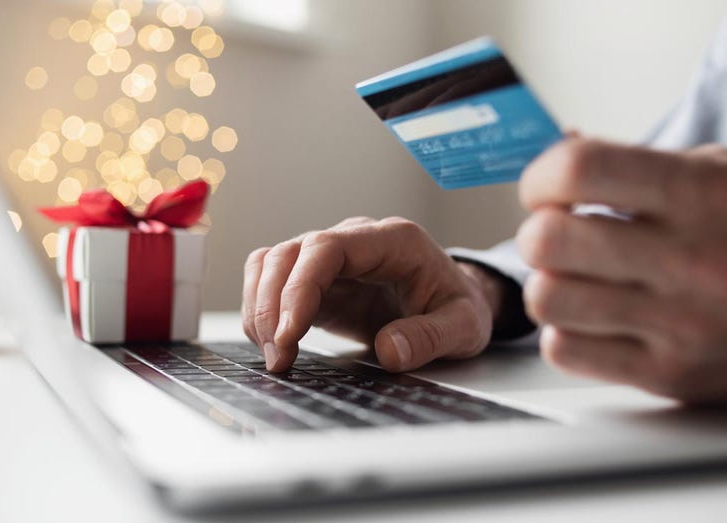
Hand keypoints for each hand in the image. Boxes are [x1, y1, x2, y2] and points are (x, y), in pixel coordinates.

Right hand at [242, 217, 502, 371]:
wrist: (454, 302)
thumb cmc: (459, 307)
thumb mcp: (465, 327)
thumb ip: (432, 337)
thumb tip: (390, 350)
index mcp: (393, 240)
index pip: (327, 247)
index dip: (300, 288)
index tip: (289, 334)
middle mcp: (355, 239)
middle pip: (290, 253)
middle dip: (272, 306)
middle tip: (279, 358)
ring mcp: (331, 258)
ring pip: (272, 263)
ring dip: (261, 308)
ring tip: (275, 356)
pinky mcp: (316, 279)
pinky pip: (272, 280)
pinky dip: (261, 309)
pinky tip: (273, 344)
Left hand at [517, 138, 726, 402]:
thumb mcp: (723, 176)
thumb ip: (636, 165)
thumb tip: (556, 154)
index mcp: (708, 195)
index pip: (580, 169)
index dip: (541, 177)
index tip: (545, 189)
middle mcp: (697, 260)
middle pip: (548, 240)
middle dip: (538, 233)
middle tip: (558, 236)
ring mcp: (685, 326)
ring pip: (547, 299)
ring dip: (550, 284)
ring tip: (578, 279)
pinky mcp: (672, 377)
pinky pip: (564, 351)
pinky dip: (566, 332)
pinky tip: (596, 319)